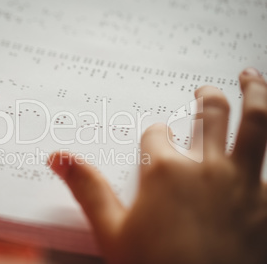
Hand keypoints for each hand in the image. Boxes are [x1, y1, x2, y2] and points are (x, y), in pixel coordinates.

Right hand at [49, 68, 266, 263]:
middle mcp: (206, 167)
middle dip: (206, 99)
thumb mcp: (112, 230)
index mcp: (164, 170)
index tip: (157, 138)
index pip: (156, 135)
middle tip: (204, 92)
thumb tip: (58, 158)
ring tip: (250, 76)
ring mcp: (243, 181)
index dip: (155, 135)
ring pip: (255, 120)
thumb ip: (87, 188)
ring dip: (254, 92)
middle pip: (209, 114)